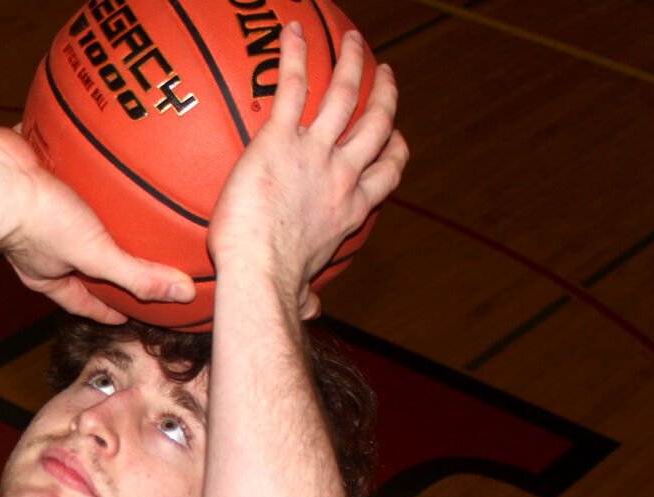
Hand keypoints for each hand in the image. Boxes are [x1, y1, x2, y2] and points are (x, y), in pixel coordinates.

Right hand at [0, 126, 194, 322]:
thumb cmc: (36, 222)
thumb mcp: (95, 255)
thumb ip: (136, 275)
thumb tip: (182, 294)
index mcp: (48, 273)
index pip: (83, 300)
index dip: (107, 308)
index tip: (128, 312)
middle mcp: (39, 244)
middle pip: (77, 257)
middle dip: (102, 258)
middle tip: (130, 257)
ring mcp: (34, 206)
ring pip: (72, 212)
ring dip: (95, 208)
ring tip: (123, 202)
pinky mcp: (34, 170)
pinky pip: (62, 168)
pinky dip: (81, 163)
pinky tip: (102, 153)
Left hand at [208, 24, 407, 314]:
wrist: (259, 273)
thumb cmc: (274, 287)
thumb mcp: (301, 290)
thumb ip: (308, 294)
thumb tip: (312, 309)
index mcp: (350, 210)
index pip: (385, 172)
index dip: (393, 149)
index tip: (394, 136)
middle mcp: (342, 175)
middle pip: (375, 125)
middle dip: (385, 96)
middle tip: (385, 74)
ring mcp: (315, 154)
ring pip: (345, 96)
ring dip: (353, 64)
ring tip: (354, 41)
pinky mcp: (280, 140)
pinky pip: (292, 87)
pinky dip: (295, 56)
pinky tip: (293, 31)